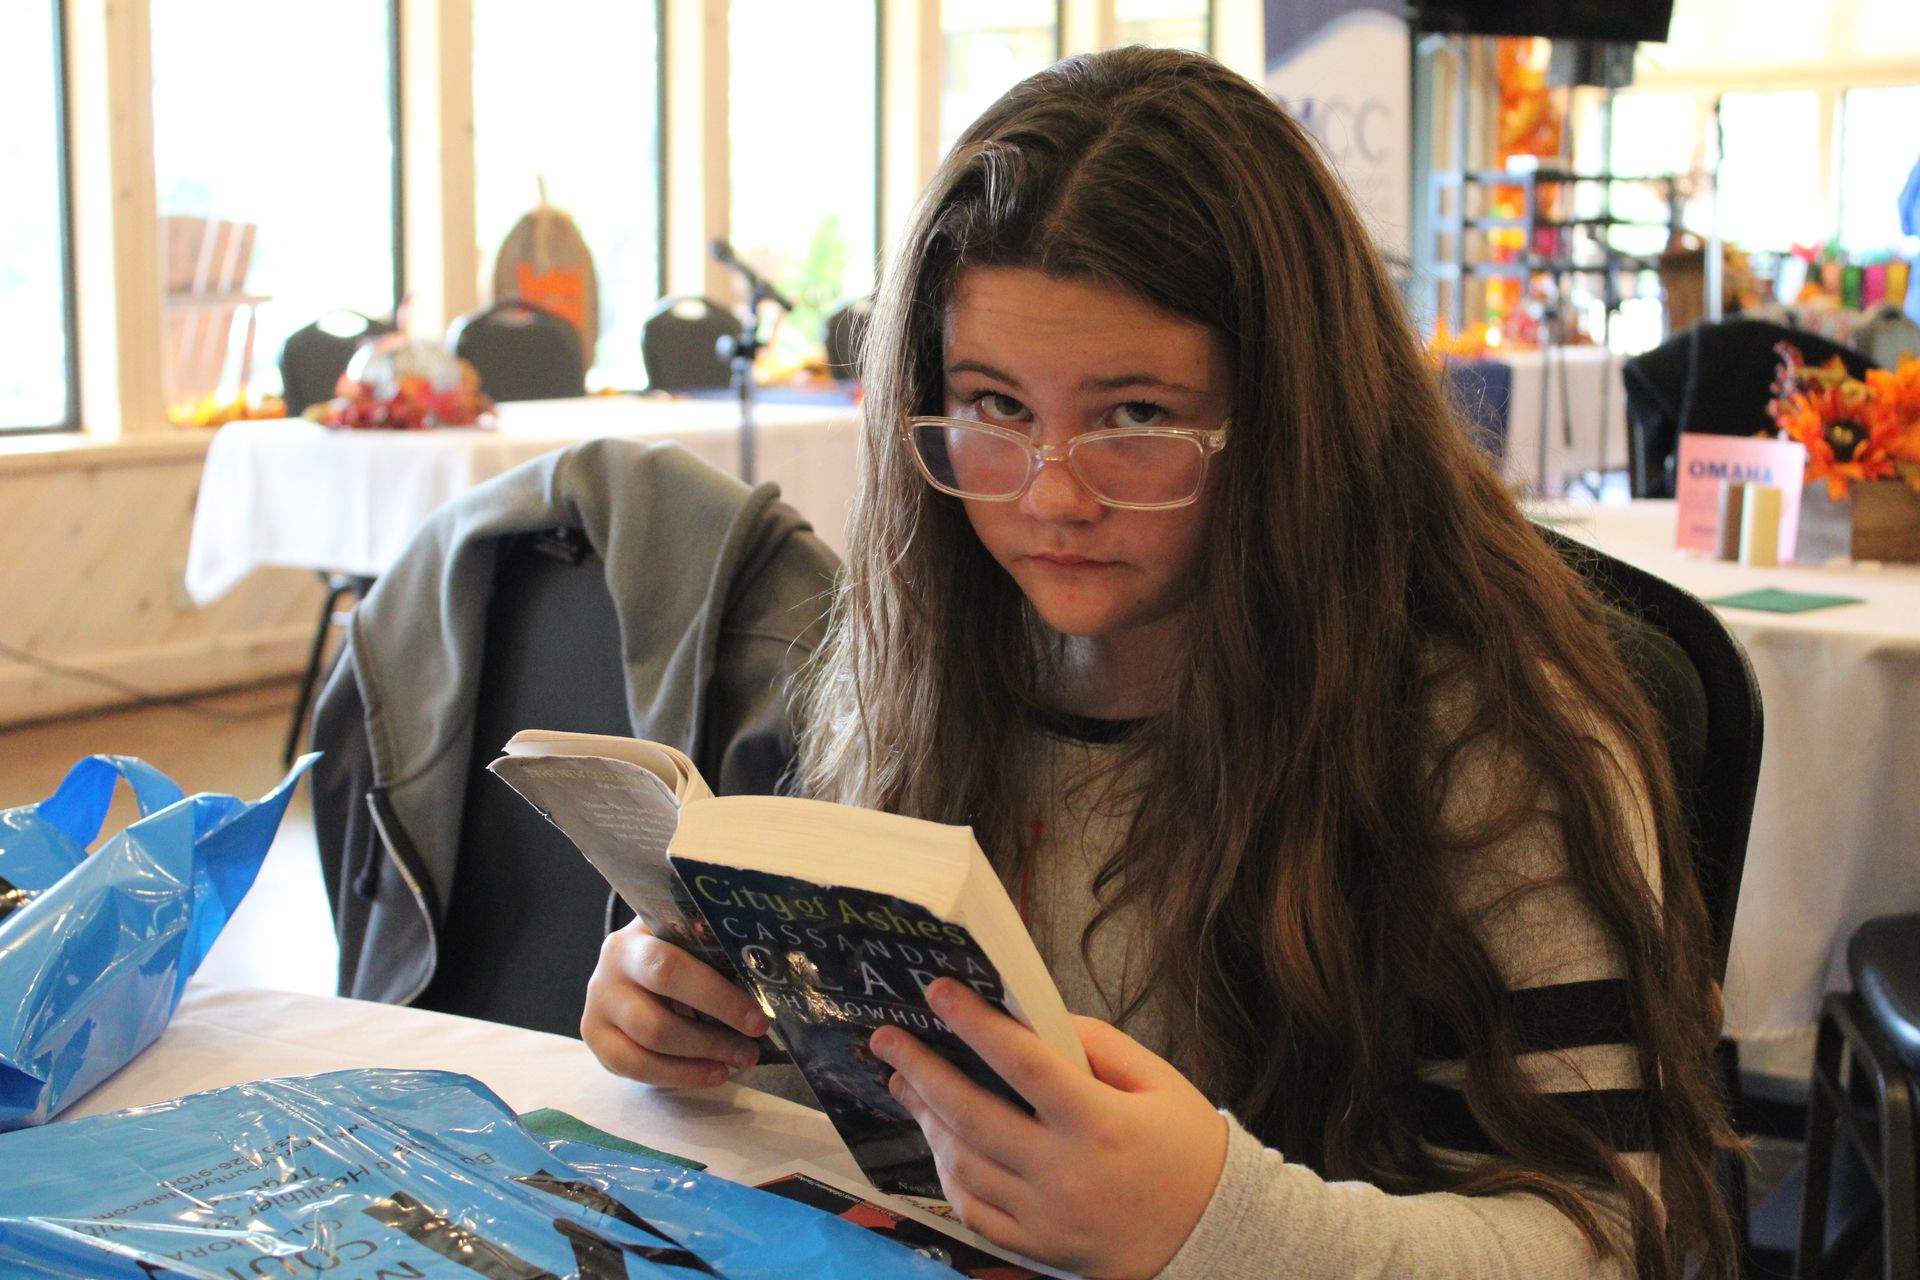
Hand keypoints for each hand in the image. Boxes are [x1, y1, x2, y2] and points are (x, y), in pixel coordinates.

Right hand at [580, 918, 770, 1087]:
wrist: (631, 962)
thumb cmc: (675, 948)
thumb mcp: (690, 939)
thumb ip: (714, 947)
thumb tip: (765, 975)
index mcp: (633, 941)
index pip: (671, 971)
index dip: (716, 999)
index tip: (757, 1019)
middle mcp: (607, 975)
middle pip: (656, 1020)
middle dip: (712, 1039)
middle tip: (752, 1048)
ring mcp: (596, 1011)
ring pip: (648, 1048)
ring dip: (699, 1061)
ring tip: (739, 1061)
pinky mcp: (597, 1041)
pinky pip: (636, 1069)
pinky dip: (679, 1076)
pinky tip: (712, 1073)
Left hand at [870, 979, 1227, 1279]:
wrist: (1214, 1237)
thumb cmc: (1188, 1149)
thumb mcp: (1158, 1083)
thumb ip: (1097, 1044)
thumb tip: (1032, 1018)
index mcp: (1100, 1122)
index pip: (1023, 1063)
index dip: (975, 1023)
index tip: (939, 991)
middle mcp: (1066, 1172)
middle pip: (973, 1115)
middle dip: (922, 1069)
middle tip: (889, 1038)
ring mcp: (1046, 1216)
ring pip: (964, 1164)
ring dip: (926, 1118)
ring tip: (904, 1082)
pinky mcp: (1037, 1247)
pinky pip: (974, 1211)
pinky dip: (948, 1173)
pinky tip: (938, 1139)